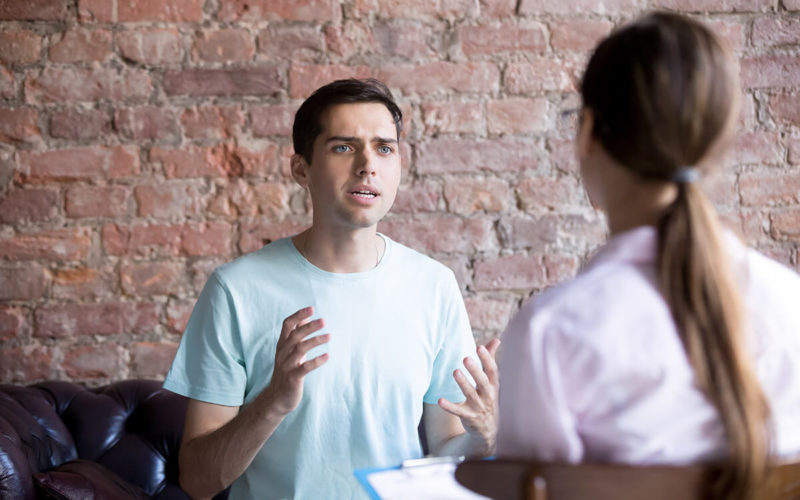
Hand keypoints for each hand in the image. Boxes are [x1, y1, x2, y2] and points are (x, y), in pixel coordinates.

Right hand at [263, 307, 329, 415]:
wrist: (277, 398)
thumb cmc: (287, 371)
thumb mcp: (290, 352)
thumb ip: (295, 336)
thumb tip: (304, 318)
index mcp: (282, 345)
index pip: (287, 325)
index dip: (298, 315)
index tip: (311, 309)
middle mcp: (282, 353)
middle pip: (294, 335)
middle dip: (309, 327)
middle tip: (323, 321)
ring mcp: (286, 366)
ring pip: (299, 349)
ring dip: (315, 341)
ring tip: (329, 336)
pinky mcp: (292, 378)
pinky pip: (304, 368)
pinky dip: (316, 361)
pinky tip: (327, 356)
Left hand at [438, 339, 500, 453]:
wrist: (488, 429)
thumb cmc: (488, 398)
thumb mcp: (492, 381)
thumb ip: (490, 360)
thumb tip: (496, 339)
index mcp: (493, 385)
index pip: (492, 370)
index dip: (487, 359)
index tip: (480, 347)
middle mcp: (488, 396)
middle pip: (482, 382)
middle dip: (475, 370)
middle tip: (466, 358)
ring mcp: (478, 407)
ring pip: (470, 394)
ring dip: (463, 383)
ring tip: (455, 371)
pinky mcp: (468, 417)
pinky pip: (458, 411)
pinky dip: (449, 406)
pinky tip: (440, 400)